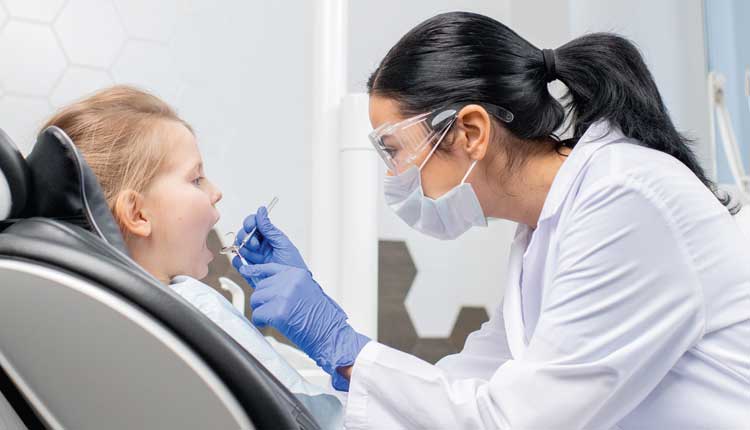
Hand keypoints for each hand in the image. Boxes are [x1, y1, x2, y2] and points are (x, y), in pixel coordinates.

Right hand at [231, 206, 306, 270]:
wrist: (291, 286)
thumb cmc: (293, 266)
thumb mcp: (283, 244)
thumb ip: (269, 229)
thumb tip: (261, 211)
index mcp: (269, 237)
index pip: (255, 223)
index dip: (250, 223)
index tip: (251, 227)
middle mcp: (260, 245)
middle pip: (244, 234)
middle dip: (247, 237)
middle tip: (255, 245)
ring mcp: (254, 257)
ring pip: (239, 246)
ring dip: (243, 248)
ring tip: (253, 256)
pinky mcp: (249, 269)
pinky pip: (237, 262)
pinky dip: (239, 261)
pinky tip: (247, 264)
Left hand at [240, 262, 369, 390]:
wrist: (330, 334)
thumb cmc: (320, 317)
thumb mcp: (306, 291)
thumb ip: (288, 285)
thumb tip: (267, 286)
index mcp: (297, 274)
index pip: (270, 268)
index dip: (256, 271)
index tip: (246, 271)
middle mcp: (289, 281)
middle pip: (260, 286)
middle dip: (262, 300)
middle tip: (272, 311)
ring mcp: (283, 295)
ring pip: (256, 299)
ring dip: (261, 310)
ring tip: (273, 318)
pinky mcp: (277, 312)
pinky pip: (257, 315)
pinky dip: (261, 322)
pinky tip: (272, 325)